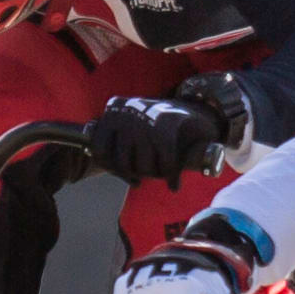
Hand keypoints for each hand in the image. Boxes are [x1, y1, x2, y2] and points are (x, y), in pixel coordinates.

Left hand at [88, 91, 233, 183]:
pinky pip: (165, 160)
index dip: (113, 169)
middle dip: (138, 173)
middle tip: (151, 173)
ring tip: (163, 172)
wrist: (201, 111)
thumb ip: (115, 142)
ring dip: (155, 175)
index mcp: (114, 111)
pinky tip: (174, 183)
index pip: (100, 150)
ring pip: (143, 164)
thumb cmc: (163, 127)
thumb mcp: (134, 131)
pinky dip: (171, 175)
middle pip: (122, 161)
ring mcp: (147, 113)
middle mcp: (127, 110)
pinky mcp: (170, 120)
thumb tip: (93, 158)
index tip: (128, 176)